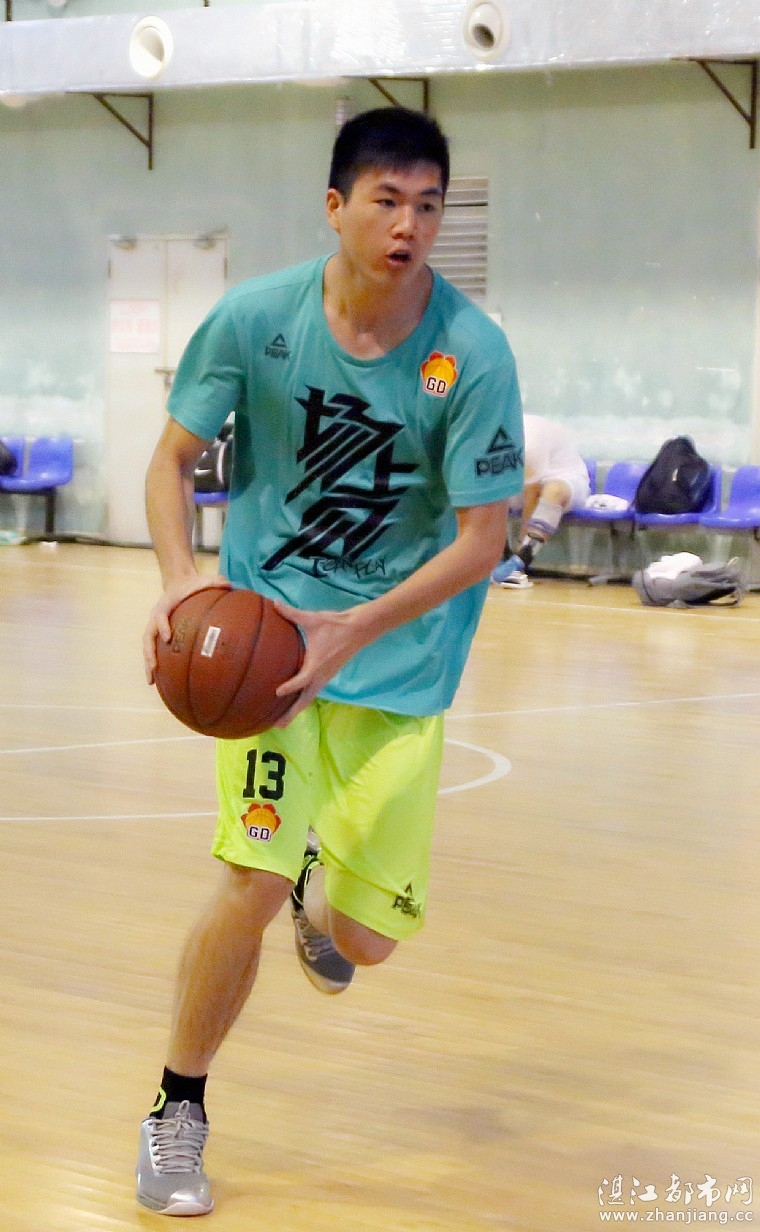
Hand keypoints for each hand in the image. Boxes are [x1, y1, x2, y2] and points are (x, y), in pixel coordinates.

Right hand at [143, 573, 230, 684]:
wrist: (178, 582)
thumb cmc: (192, 584)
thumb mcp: (203, 580)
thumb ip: (215, 582)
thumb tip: (229, 585)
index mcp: (165, 604)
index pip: (160, 616)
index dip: (162, 626)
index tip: (167, 638)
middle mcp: (156, 617)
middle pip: (148, 636)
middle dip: (150, 652)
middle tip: (154, 667)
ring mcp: (155, 626)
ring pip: (148, 647)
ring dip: (148, 663)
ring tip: (151, 682)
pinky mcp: (158, 634)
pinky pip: (154, 650)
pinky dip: (154, 665)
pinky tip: (159, 681)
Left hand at [270, 600, 368, 725]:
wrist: (359, 629)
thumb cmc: (335, 625)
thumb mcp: (312, 619)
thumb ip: (292, 613)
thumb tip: (274, 603)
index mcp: (316, 666)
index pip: (300, 681)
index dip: (288, 687)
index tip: (276, 693)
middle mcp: (320, 677)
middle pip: (304, 701)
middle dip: (291, 714)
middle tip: (276, 725)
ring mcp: (325, 678)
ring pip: (309, 699)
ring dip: (296, 710)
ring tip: (282, 721)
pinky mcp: (328, 676)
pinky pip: (313, 693)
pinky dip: (303, 700)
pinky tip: (295, 701)